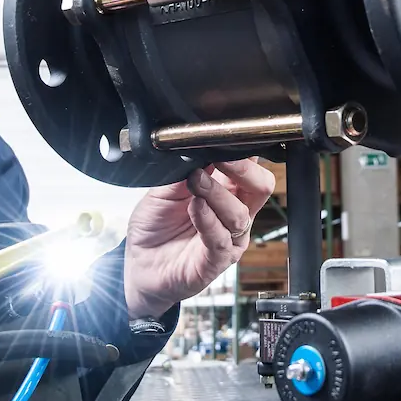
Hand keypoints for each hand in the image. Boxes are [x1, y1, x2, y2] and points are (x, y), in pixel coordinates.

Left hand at [121, 159, 274, 318]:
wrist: (138, 264)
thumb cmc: (155, 227)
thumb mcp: (163, 190)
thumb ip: (184, 171)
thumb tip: (199, 146)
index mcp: (226, 191)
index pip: (251, 167)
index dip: (244, 151)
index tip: (225, 137)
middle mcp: (234, 213)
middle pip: (261, 187)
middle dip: (244, 169)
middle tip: (220, 159)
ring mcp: (229, 238)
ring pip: (240, 214)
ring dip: (217, 193)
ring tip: (195, 182)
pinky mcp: (217, 261)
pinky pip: (221, 239)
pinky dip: (208, 219)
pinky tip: (194, 207)